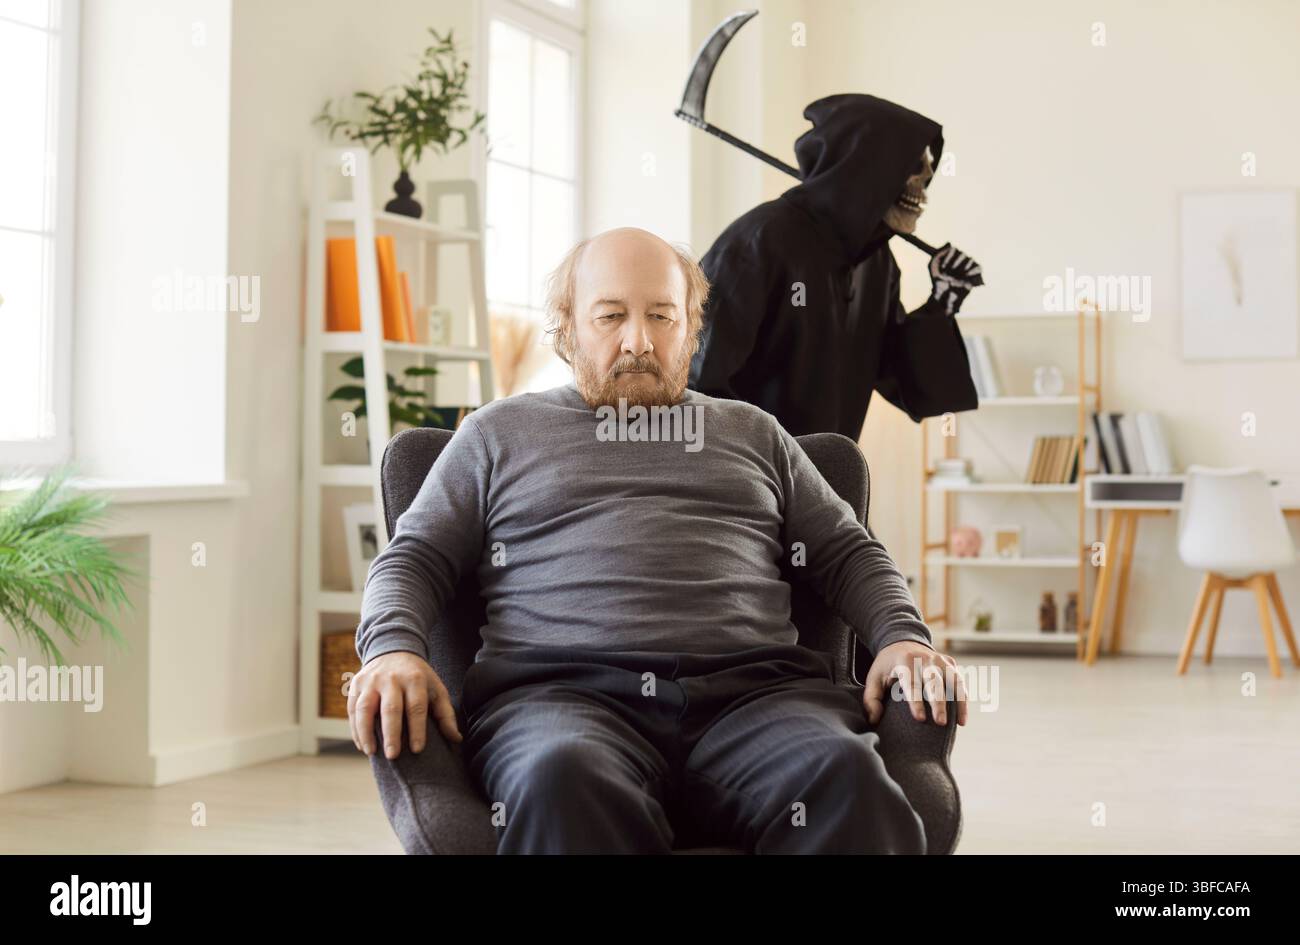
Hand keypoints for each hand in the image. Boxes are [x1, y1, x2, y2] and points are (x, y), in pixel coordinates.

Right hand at [347, 650, 461, 758]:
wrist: (393, 650)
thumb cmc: (418, 677)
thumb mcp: (435, 689)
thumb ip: (445, 713)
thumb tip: (456, 739)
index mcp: (414, 679)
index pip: (416, 706)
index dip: (417, 729)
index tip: (418, 749)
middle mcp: (391, 678)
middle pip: (390, 708)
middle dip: (391, 734)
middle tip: (393, 756)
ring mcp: (371, 681)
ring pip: (364, 708)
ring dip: (366, 732)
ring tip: (372, 753)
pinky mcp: (356, 684)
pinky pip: (352, 709)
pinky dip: (356, 729)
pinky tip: (362, 745)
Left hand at [863, 640, 967, 726]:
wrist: (902, 641)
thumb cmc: (887, 665)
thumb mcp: (874, 677)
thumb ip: (871, 699)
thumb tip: (874, 720)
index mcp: (904, 661)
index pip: (911, 683)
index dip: (915, 701)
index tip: (920, 719)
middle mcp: (924, 659)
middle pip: (934, 682)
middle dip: (938, 703)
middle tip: (941, 723)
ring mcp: (940, 659)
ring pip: (953, 680)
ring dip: (958, 701)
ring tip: (960, 723)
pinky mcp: (950, 663)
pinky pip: (959, 681)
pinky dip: (963, 698)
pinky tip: (963, 717)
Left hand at [927, 243, 983, 316]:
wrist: (943, 295)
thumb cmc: (937, 280)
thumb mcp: (933, 265)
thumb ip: (939, 252)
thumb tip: (949, 242)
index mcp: (951, 257)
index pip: (954, 249)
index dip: (948, 257)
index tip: (943, 268)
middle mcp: (960, 260)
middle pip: (962, 253)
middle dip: (955, 263)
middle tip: (949, 273)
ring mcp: (968, 267)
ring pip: (970, 259)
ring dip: (962, 267)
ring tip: (956, 276)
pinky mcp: (976, 275)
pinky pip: (978, 267)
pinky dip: (972, 271)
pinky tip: (965, 276)